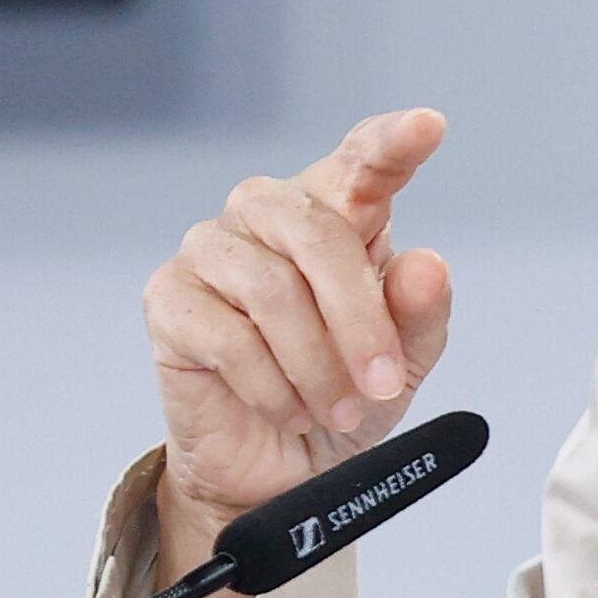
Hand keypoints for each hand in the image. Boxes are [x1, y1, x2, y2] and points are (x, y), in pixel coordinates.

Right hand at [139, 108, 453, 597]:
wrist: (280, 471)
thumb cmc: (342, 397)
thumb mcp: (402, 364)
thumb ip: (419, 314)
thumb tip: (425, 266)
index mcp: (337, 211)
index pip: (363, 160)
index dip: (392, 142)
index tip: (428, 127)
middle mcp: (269, 214)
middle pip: (317, 232)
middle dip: (359, 319)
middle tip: (380, 383)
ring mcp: (212, 251)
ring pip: (272, 289)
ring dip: (316, 365)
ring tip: (336, 410)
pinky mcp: (169, 299)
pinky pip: (226, 335)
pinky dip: (270, 386)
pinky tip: (287, 409)